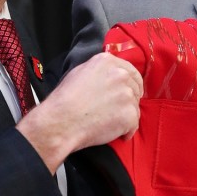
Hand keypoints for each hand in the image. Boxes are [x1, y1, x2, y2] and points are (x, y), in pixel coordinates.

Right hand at [17, 52, 142, 170]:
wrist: (61, 121)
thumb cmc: (65, 99)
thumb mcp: (79, 72)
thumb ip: (100, 71)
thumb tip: (109, 75)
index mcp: (108, 62)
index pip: (130, 71)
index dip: (130, 84)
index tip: (125, 94)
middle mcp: (120, 74)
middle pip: (135, 88)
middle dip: (129, 100)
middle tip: (116, 111)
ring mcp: (127, 95)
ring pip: (135, 107)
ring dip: (126, 116)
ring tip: (109, 123)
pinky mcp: (129, 114)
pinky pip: (134, 124)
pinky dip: (126, 131)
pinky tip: (114, 133)